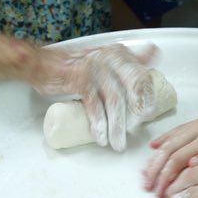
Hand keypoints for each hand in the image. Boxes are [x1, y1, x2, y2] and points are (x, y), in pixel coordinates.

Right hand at [31, 43, 156, 150]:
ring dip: (117, 126)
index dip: (148, 96)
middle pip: (133, 86)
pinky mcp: (80, 80)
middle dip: (137, 112)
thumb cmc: (75, 65)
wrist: (42, 64)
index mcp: (119, 54)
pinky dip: (98, 125)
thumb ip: (130, 59)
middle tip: (136, 130)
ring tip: (118, 144)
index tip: (149, 113)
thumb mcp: (106, 58)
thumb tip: (154, 53)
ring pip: (114, 101)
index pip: (142, 75)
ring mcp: (95, 68)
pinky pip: (94, 106)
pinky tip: (101, 138)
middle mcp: (110, 58)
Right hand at [143, 100, 197, 196]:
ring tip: (147, 172)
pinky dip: (165, 139)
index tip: (161, 193)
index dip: (167, 177)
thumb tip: (193, 163)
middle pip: (170, 149)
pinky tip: (155, 146)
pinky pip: (179, 130)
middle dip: (157, 169)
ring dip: (157, 157)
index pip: (180, 159)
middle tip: (148, 188)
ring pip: (171, 139)